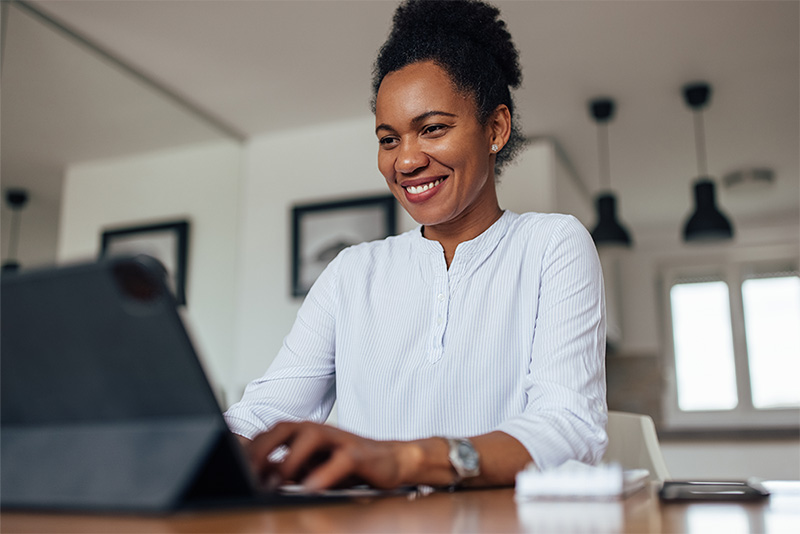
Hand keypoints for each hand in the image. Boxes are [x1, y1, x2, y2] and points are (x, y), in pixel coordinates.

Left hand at [245, 421, 419, 490]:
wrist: (390, 462)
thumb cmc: (347, 465)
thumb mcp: (311, 467)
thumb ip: (286, 468)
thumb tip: (256, 476)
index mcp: (304, 432)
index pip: (270, 433)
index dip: (249, 449)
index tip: (233, 468)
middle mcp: (319, 430)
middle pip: (285, 429)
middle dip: (263, 449)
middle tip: (247, 473)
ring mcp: (339, 439)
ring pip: (310, 437)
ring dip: (290, 460)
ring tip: (275, 483)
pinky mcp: (358, 454)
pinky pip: (339, 461)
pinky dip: (322, 474)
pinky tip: (310, 489)